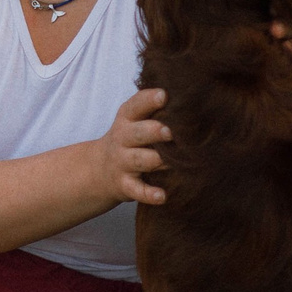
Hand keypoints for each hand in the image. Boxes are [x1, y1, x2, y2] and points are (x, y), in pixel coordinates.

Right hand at [90, 87, 172, 206]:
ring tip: (174, 162)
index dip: (148, 100)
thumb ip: (153, 109)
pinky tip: (162, 196)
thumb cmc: (129, 139)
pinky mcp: (125, 185)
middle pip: (137, 133)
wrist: (99, 170)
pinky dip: (149, 194)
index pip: (135, 106)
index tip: (164, 95)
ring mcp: (122, 162)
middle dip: (153, 131)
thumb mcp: (133, 120)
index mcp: (126, 119)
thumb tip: (192, 97)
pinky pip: (137, 190)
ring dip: (157, 160)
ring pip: (140, 160)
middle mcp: (122, 138)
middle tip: (171, 131)